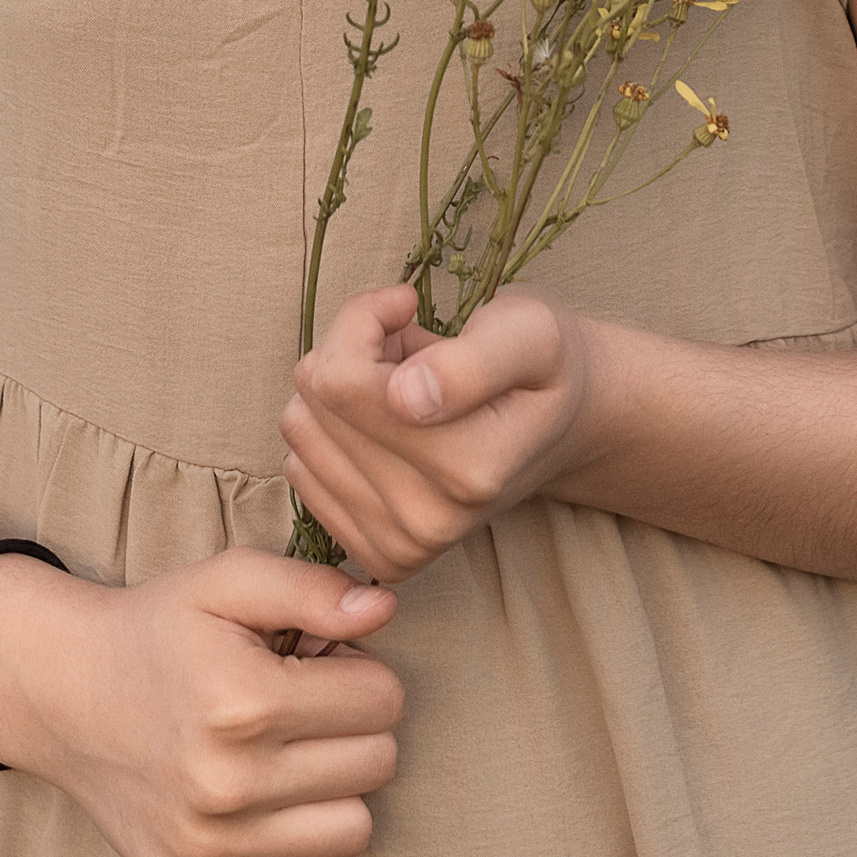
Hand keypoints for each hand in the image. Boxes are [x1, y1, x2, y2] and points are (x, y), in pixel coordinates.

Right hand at [0, 551, 403, 856]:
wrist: (65, 693)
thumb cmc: (159, 631)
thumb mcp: (227, 580)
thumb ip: (312, 588)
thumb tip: (385, 607)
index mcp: (242, 701)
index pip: (383, 699)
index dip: (357, 670)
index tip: (314, 664)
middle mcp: (227, 784)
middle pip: (378, 763)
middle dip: (353, 724)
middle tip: (299, 705)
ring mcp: (209, 847)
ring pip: (354, 830)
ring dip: (336, 789)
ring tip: (287, 754)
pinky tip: (279, 811)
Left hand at [278, 286, 597, 582]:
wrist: (558, 428)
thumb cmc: (541, 366)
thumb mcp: (530, 334)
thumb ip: (473, 362)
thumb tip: (406, 398)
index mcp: (469, 470)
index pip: (341, 379)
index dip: (363, 320)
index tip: (406, 305)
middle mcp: (430, 522)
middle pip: (317, 401)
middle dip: (355, 351)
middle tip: (414, 352)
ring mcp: (399, 546)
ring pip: (300, 428)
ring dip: (340, 389)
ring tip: (402, 385)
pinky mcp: (373, 552)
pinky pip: (299, 467)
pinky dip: (332, 430)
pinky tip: (383, 425)